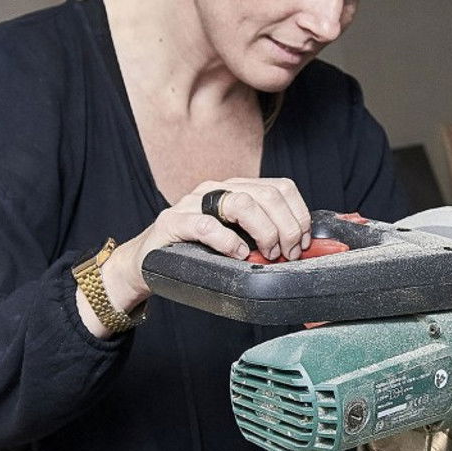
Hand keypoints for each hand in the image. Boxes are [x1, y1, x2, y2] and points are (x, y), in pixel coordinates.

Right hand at [78, 178, 311, 336]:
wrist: (146, 263)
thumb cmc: (197, 252)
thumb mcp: (237, 239)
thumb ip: (263, 236)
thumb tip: (302, 248)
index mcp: (236, 189)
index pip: (281, 188)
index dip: (299, 214)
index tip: (305, 242)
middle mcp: (217, 189)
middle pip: (267, 195)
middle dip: (287, 227)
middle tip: (288, 254)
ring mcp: (193, 202)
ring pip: (242, 202)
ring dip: (264, 231)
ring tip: (267, 254)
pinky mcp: (173, 222)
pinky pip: (205, 225)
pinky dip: (228, 241)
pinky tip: (239, 254)